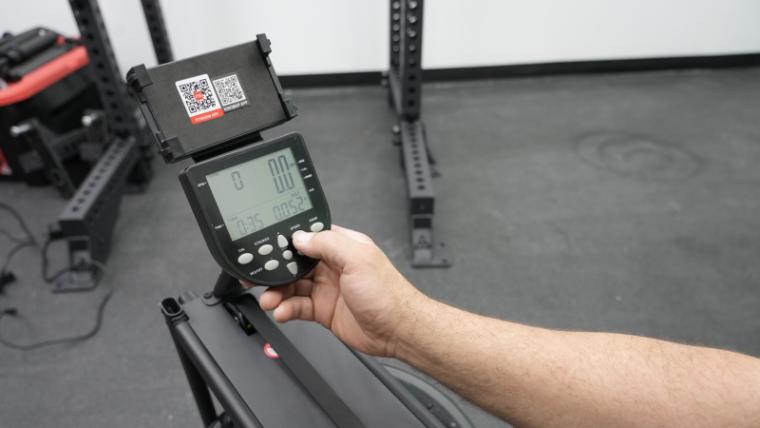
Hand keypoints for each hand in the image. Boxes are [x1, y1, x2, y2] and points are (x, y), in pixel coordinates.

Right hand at [242, 225, 425, 356]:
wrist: (398, 330)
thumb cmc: (388, 293)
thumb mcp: (358, 259)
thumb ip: (327, 244)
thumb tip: (300, 237)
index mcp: (342, 246)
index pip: (307, 238)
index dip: (286, 242)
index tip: (267, 247)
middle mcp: (332, 265)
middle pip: (294, 264)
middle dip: (274, 270)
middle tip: (256, 276)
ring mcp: (327, 288)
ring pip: (292, 286)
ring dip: (277, 292)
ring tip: (269, 299)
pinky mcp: (323, 310)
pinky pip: (297, 307)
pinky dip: (286, 309)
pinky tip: (282, 311)